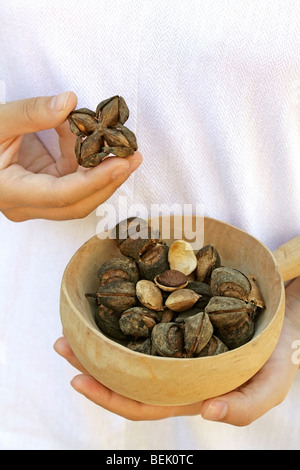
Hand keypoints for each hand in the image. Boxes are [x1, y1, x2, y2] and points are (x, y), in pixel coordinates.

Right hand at [0, 92, 141, 220]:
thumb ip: (31, 112)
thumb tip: (69, 102)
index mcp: (10, 192)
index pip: (60, 195)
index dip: (94, 181)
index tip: (122, 163)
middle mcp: (26, 205)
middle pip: (77, 204)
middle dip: (108, 182)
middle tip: (134, 158)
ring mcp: (37, 201)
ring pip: (80, 196)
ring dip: (102, 172)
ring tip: (120, 145)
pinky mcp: (46, 190)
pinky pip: (74, 180)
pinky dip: (88, 161)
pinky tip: (94, 142)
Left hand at [54, 277, 299, 424]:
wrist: (282, 315)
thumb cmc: (277, 355)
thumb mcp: (270, 386)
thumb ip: (245, 407)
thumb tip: (205, 414)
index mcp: (189, 391)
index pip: (142, 402)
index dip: (110, 395)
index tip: (78, 378)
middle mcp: (175, 369)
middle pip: (126, 372)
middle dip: (91, 362)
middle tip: (62, 343)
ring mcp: (175, 341)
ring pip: (130, 344)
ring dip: (100, 337)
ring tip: (74, 322)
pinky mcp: (179, 316)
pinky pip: (146, 316)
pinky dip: (125, 311)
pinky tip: (109, 299)